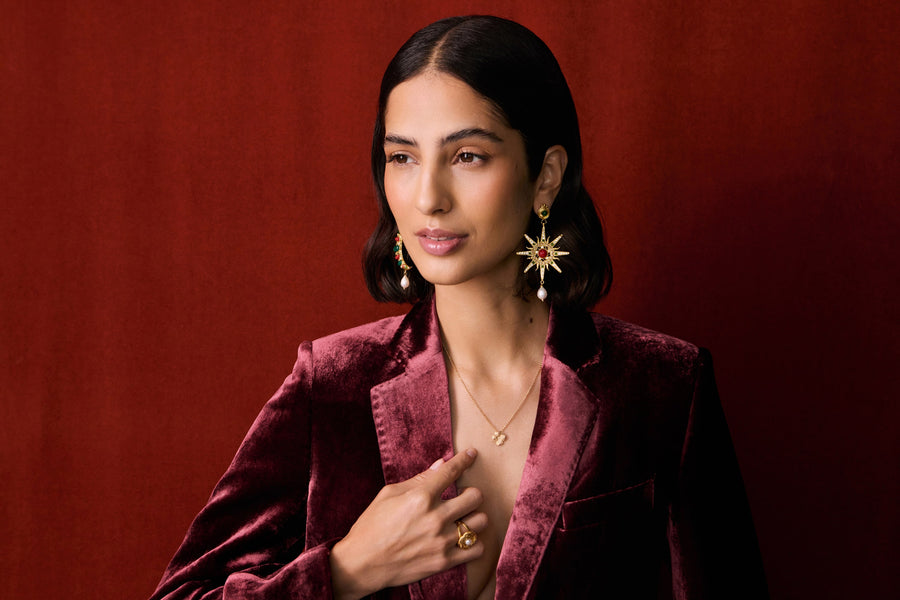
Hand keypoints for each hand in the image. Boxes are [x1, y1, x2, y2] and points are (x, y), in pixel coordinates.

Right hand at [330, 448, 485, 599]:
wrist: (362, 564)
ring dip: (475, 517)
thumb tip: (441, 465)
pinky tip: (464, 539)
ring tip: (464, 519)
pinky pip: (476, 548)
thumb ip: (418, 479)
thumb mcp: (388, 494)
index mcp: (420, 497)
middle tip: (463, 496)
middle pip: (475, 496)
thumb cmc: (371, 525)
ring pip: (480, 521)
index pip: (451, 471)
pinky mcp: (444, 561)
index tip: (471, 454)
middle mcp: (435, 517)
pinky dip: (474, 542)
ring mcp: (441, 541)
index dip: (464, 459)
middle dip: (471, 493)